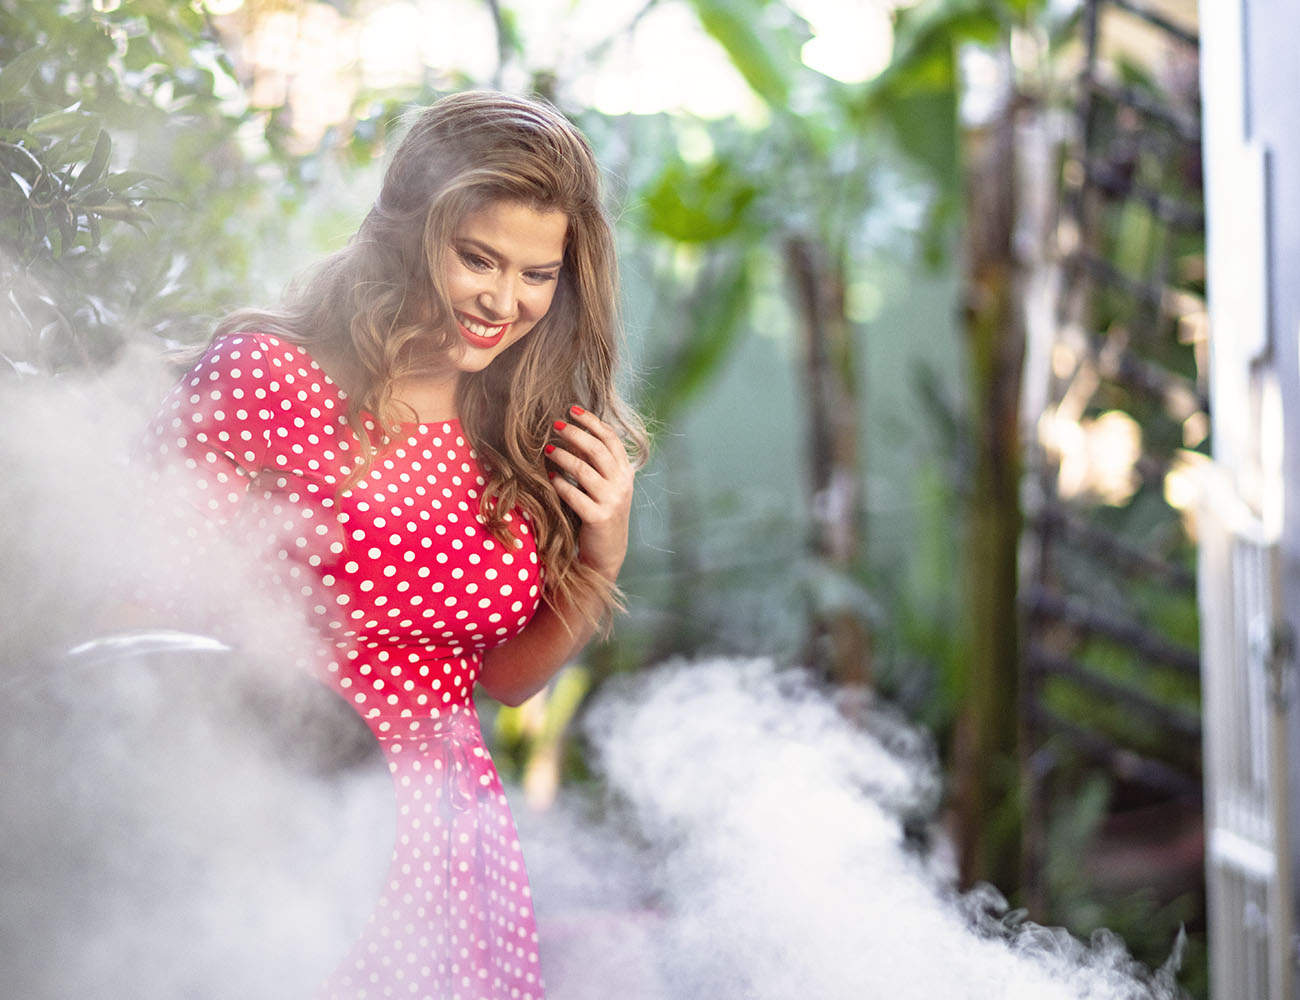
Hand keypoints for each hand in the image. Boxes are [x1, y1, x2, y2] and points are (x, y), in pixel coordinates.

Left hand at [545, 405, 634, 581]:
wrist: (607, 552)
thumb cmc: (600, 512)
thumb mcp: (607, 485)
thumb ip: (596, 462)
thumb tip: (574, 432)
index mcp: (625, 471)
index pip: (611, 438)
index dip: (591, 421)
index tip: (572, 409)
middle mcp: (622, 484)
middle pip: (597, 449)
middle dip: (574, 433)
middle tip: (555, 425)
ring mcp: (611, 501)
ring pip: (583, 470)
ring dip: (562, 456)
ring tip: (547, 449)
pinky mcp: (598, 517)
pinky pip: (574, 494)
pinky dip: (560, 484)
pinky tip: (550, 477)